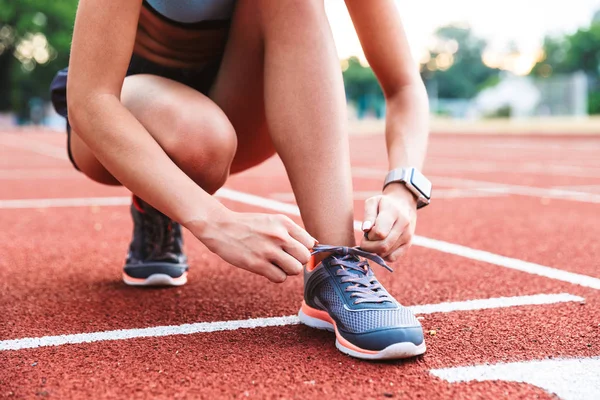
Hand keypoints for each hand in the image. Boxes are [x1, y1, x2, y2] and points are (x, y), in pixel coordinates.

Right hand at [188, 210, 315, 282]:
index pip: (310, 242)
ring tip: (276, 264)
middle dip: (297, 261)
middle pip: (305, 257)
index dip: (304, 249)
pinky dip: (276, 276)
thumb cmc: (248, 225)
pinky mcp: (257, 264)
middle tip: (285, 259)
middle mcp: (279, 235)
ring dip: (287, 270)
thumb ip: (291, 232)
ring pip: (295, 269)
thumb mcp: (272, 220)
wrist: (220, 227)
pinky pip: (280, 278)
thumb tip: (314, 246)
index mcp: (284, 222)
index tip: (294, 251)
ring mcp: (268, 250)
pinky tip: (267, 268)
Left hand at [359, 183, 416, 261]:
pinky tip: (381, 245)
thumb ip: (368, 215)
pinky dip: (382, 255)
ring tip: (375, 239)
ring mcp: (408, 236)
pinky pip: (392, 258)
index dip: (369, 235)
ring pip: (386, 253)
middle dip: (369, 246)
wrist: (403, 204)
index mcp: (394, 212)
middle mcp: (404, 225)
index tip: (367, 231)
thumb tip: (366, 230)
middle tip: (366, 239)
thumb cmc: (384, 204)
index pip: (380, 233)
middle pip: (383, 246)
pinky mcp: (408, 245)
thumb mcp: (373, 202)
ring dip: (375, 250)